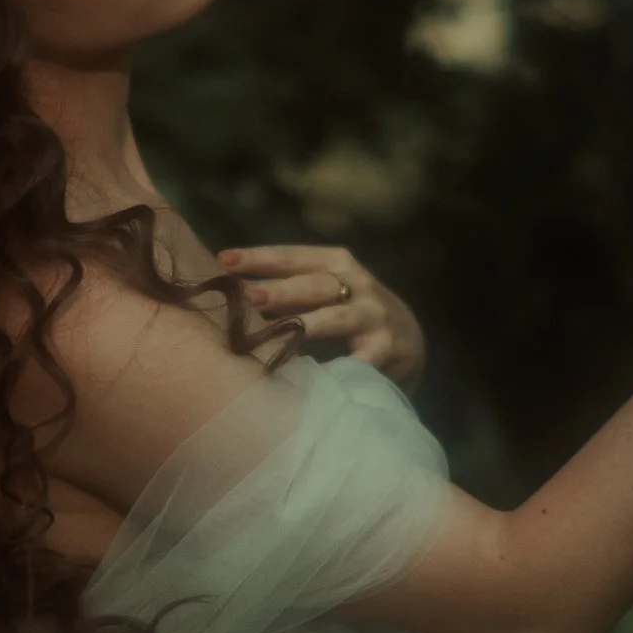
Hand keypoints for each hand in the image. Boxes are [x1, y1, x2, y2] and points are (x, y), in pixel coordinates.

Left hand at [211, 241, 425, 390]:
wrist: (408, 343)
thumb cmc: (348, 315)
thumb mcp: (324, 294)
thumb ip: (286, 292)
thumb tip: (230, 295)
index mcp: (337, 264)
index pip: (294, 256)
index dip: (260, 257)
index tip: (224, 261)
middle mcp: (359, 284)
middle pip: (316, 284)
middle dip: (283, 290)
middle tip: (250, 296)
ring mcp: (375, 316)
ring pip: (338, 318)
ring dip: (308, 325)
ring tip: (282, 334)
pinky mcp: (389, 349)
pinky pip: (362, 359)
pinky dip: (342, 367)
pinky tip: (319, 377)